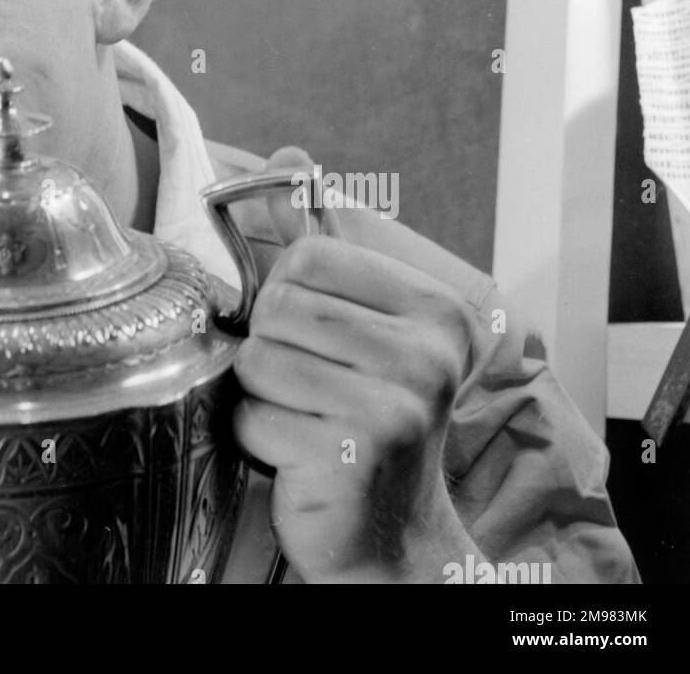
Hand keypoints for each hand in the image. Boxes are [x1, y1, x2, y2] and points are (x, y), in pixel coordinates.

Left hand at [233, 236, 474, 581]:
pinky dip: (259, 438)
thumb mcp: (360, 319)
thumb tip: (289, 156)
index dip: (290, 293)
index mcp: (437, 312)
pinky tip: (300, 454)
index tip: (318, 334)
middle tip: (307, 383)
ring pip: (258, 360)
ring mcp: (394, 410)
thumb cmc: (368, 414)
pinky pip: (253, 418)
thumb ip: (323, 240)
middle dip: (270, 346)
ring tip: (304, 416)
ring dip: (263, 394)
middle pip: (278, 306)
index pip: (310, 256)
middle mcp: (427, 358)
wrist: (393, 533)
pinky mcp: (349, 458)